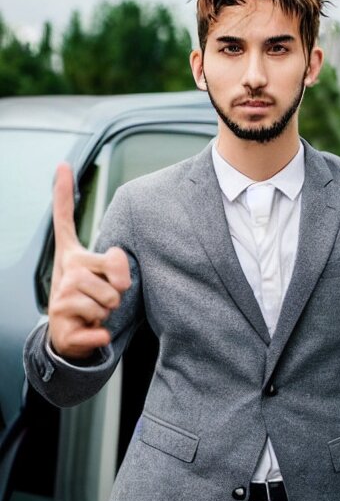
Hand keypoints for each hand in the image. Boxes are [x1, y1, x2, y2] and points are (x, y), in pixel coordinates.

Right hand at [48, 164, 131, 359]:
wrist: (70, 335)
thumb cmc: (92, 300)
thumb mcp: (106, 280)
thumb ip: (117, 266)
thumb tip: (120, 280)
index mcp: (73, 255)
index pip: (65, 220)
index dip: (64, 193)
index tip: (63, 165)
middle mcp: (64, 270)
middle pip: (111, 273)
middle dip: (118, 290)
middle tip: (106, 298)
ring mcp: (59, 296)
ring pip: (107, 300)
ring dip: (110, 311)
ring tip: (95, 312)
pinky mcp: (61, 322)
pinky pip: (97, 328)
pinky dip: (100, 335)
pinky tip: (92, 333)